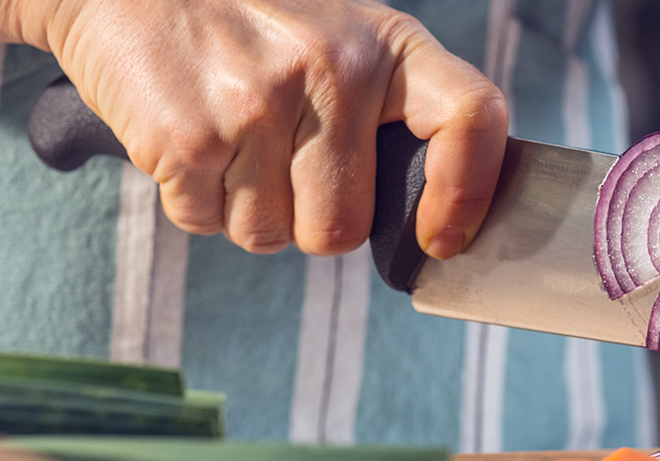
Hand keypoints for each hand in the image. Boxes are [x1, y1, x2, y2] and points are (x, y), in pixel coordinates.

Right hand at [33, 0, 506, 257]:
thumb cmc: (250, 19)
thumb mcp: (342, 34)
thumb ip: (392, 107)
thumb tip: (431, 211)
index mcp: (386, 44)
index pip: (471, 119)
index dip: (467, 195)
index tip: (440, 239)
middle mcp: (332, 68)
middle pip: (343, 228)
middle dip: (309, 217)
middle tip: (278, 160)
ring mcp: (258, 103)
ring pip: (270, 236)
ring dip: (247, 209)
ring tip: (230, 137)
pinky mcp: (189, 136)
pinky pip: (206, 224)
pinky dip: (196, 201)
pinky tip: (192, 140)